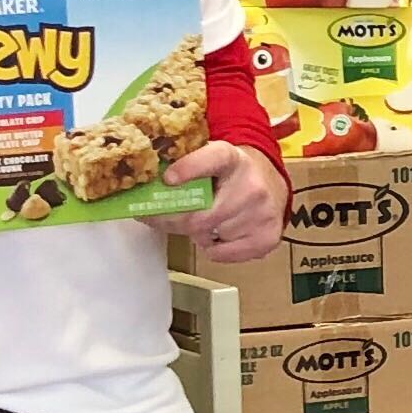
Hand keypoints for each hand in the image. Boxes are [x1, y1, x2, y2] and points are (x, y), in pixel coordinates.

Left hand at [151, 145, 288, 263]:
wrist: (270, 184)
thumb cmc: (229, 175)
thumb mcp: (209, 158)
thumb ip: (183, 165)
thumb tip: (141, 184)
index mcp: (232, 158)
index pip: (212, 159)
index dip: (189, 168)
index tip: (168, 179)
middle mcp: (252, 185)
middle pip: (201, 216)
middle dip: (174, 221)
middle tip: (161, 220)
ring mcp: (262, 213)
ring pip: (208, 236)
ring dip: (197, 233)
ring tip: (203, 222)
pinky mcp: (267, 237)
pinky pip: (222, 254)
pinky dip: (214, 249)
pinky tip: (218, 235)